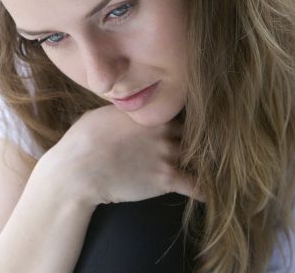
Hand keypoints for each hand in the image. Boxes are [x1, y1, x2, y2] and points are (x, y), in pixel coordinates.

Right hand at [37, 105, 202, 206]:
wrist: (78, 170)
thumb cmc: (83, 139)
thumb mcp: (105, 112)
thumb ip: (126, 109)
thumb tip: (128, 103)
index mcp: (150, 111)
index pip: (179, 109)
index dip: (184, 117)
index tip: (189, 122)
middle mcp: (163, 129)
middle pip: (192, 131)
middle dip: (196, 137)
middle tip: (204, 144)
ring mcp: (167, 153)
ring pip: (197, 155)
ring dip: (204, 161)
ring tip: (216, 165)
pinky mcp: (166, 178)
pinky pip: (195, 185)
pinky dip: (206, 190)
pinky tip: (214, 193)